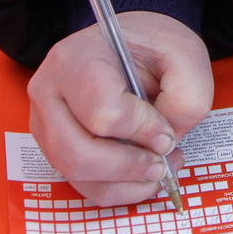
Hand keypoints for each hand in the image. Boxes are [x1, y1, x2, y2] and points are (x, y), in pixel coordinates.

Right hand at [27, 12, 213, 205]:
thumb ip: (186, 100)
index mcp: (78, 57)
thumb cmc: (153, 46)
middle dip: (128, 166)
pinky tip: (142, 176)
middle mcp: (50, 90)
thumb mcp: (186, 57)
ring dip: (124, 182)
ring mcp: (46, 121)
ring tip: (158, 168)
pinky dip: (116, 189)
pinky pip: (80, 184)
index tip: (165, 130)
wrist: (133, 45)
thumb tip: (164, 144)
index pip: (102, 112)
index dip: (142, 131)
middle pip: (77, 152)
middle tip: (162, 161)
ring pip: (76, 173)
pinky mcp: (54, 146)